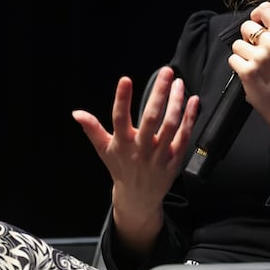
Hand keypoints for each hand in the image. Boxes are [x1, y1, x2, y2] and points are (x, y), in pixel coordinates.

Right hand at [72, 66, 198, 253]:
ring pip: (170, 125)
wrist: (138, 198)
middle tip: (165, 71)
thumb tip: (76, 113)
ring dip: (176, 102)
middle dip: (159, 93)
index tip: (126, 79)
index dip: (122, 99)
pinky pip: (184, 136)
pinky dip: (190, 118)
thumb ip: (92, 129)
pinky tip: (193, 101)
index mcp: (121, 144)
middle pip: (151, 118)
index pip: (119, 118)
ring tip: (178, 83)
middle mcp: (140, 149)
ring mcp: (159, 155)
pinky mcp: (174, 160)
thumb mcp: (103, 150)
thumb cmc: (120, 168)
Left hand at [231, 1, 269, 185]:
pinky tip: (249, 73)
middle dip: (247, 38)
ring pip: (236, 44)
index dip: (256, 15)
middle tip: (256, 51)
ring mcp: (259, 57)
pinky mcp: (247, 71)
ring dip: (242, 53)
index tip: (256, 23)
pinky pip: (233, 59)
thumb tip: (258, 22)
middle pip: (246, 26)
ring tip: (254, 64)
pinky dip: (238, 66)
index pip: (265, 9)